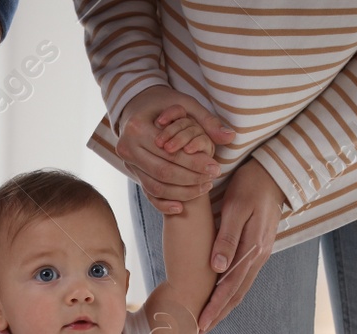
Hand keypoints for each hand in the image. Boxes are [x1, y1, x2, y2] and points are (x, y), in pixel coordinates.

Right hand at [114, 85, 234, 213]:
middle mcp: (127, 147)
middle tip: (212, 179)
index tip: (216, 168)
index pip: (171, 153)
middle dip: (191, 179)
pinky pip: (148, 193)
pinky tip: (181, 207)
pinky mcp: (131, 172)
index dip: (195, 163)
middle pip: (163, 172)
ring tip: (204, 187)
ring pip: (156, 187)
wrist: (136, 107)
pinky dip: (164, 203)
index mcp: (138, 128)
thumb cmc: (163, 103)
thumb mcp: (185, 104)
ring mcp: (127, 163)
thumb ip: (207, 121)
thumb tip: (229, 137)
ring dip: (182, 192)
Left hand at [199, 160, 285, 333]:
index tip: (199, 325)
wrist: (274, 173)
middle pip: (236, 294)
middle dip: (217, 315)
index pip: (229, 287)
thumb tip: (217, 268)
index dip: (214, 308)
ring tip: (208, 322)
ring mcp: (260, 254)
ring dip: (225, 307)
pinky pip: (244, 278)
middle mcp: (258, 256)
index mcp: (251, 249)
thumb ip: (227, 238)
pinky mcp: (258, 249)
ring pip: (241, 288)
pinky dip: (232, 293)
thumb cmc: (250, 186)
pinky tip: (223, 299)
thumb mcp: (236, 208)